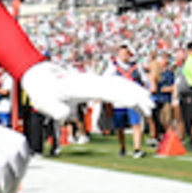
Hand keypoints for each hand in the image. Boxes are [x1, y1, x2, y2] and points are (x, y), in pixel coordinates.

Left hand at [22, 60, 153, 121]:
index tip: (136, 102)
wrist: (41, 78)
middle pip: (118, 85)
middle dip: (136, 95)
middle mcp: (91, 81)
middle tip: (150, 108)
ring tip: (149, 107)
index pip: (107, 90)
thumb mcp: (45, 103)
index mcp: (82, 86)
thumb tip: (64, 115)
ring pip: (120, 85)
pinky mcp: (95, 85)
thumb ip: (54, 110)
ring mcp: (94, 82)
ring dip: (135, 93)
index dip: (123, 95)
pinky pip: (115, 88)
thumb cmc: (43, 91)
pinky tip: (137, 102)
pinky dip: (128, 93)